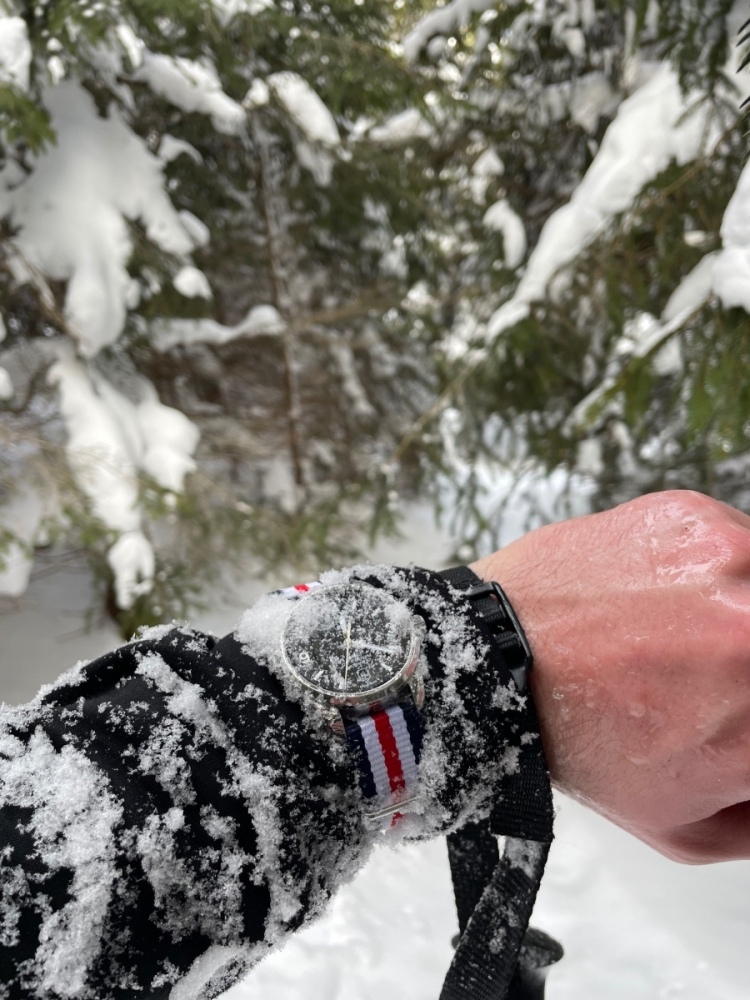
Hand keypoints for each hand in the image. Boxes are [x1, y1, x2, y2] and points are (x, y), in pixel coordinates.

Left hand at [470, 490, 749, 863]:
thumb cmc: (578, 739)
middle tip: (718, 673)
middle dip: (745, 670)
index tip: (742, 712)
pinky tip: (679, 597)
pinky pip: (745, 545)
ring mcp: (732, 562)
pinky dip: (728, 573)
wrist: (498, 656)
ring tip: (700, 635)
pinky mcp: (697, 516)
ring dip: (745, 614)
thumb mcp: (685, 827)